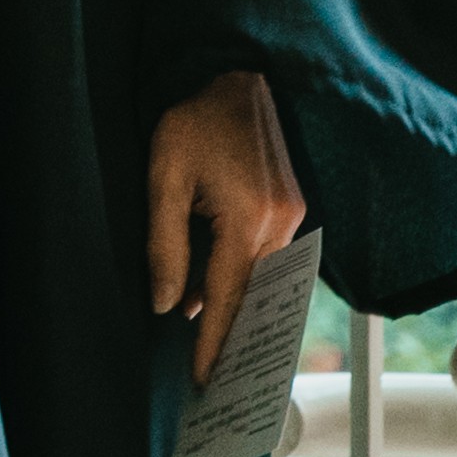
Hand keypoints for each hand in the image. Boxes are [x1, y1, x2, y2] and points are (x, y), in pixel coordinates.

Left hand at [140, 65, 308, 388]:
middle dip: (228, 336)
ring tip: (209, 346)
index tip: (204, 379)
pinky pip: (267, 258)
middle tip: (209, 378)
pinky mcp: (292, 209)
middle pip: (249, 295)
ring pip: (259, 279)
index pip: (228, 297)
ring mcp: (292, 217)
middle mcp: (280, 225)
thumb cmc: (196, 120)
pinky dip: (244, 279)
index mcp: (247, 218)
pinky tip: (216, 293)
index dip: (213, 342)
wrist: (242, 76)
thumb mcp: (165, 175)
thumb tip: (166, 304)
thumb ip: (165, 242)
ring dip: (234, 307)